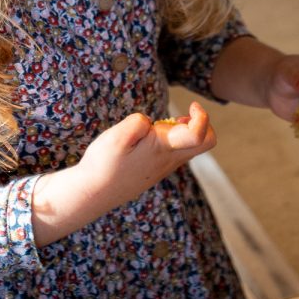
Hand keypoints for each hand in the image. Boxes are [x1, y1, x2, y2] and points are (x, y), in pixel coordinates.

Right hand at [30, 101, 214, 245]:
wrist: (93, 193)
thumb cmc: (103, 164)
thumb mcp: (117, 136)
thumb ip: (138, 123)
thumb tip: (150, 123)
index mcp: (164, 149)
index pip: (199, 135)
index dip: (202, 116)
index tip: (192, 106)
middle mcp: (169, 160)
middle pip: (205, 143)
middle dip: (201, 124)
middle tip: (181, 116)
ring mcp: (164, 167)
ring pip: (190, 148)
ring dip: (185, 131)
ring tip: (162, 124)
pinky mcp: (156, 170)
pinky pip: (176, 153)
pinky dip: (172, 140)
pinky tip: (150, 137)